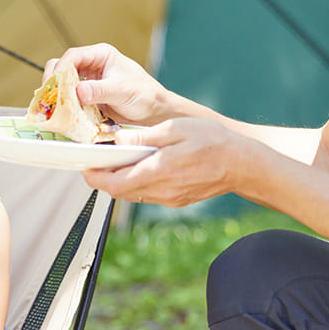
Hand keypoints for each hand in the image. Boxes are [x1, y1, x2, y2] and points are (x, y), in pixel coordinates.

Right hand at [47, 43, 164, 125]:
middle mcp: (92, 66)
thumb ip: (100, 90)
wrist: (154, 112)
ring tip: (54, 107)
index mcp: (101, 55)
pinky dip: (65, 105)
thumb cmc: (145, 94)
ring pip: (64, 84)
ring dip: (58, 95)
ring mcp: (89, 82)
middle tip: (50, 96)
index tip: (55, 83)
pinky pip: (70, 99)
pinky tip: (63, 114)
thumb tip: (78, 91)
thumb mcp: (122, 90)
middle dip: (55, 81)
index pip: (73, 56)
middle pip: (63, 68)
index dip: (61, 68)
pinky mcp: (88, 97)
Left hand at [83, 117, 241, 206]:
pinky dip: (138, 183)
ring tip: (117, 162)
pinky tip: (141, 167)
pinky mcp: (177, 200)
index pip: (116, 183)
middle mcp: (162, 190)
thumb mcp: (177, 129)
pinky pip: (149, 194)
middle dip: (104, 179)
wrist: (243, 164)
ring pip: (133, 194)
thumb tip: (118, 140)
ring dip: (121, 181)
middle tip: (95, 163)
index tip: (85, 167)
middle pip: (120, 192)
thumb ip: (145, 138)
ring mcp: (170, 198)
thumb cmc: (213, 140)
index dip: (95, 178)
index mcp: (159, 171)